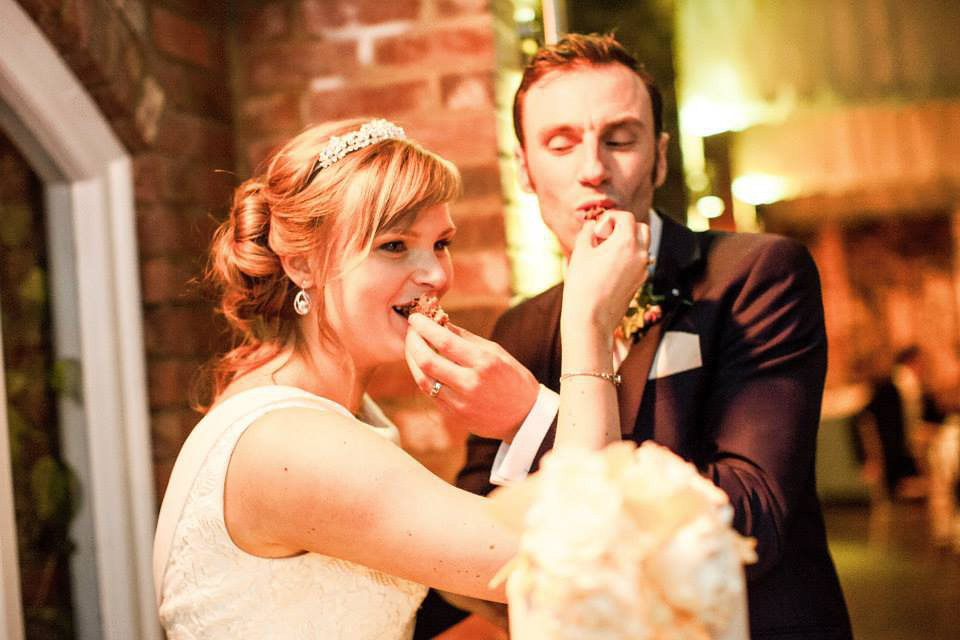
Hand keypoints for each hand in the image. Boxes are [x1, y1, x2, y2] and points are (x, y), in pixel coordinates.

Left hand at [405, 313, 539, 441]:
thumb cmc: (512, 378)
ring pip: (423, 379)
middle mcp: (471, 383)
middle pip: (428, 361)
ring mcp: (461, 403)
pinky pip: (430, 394)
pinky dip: (423, 376)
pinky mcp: (455, 416)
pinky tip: (422, 365)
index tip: (415, 317)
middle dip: (413, 342)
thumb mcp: (496, 351)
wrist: (525, 417)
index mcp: (484, 362)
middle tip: (410, 331)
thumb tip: (439, 322)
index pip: (445, 341)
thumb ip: (466, 338)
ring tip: (412, 347)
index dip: (424, 327)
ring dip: (412, 360)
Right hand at [563, 209, 650, 336]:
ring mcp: (642, 270)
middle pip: (641, 228)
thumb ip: (587, 232)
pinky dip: (628, 257)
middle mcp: (640, 254)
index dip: (610, 218)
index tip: (597, 229)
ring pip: (642, 245)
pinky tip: (608, 268)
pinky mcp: (640, 282)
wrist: (591, 319)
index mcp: (627, 242)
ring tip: (606, 253)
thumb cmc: (582, 284)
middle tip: (604, 238)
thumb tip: (592, 225)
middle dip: (624, 227)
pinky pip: (639, 262)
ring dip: (628, 242)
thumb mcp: (580, 252)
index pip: (626, 217)